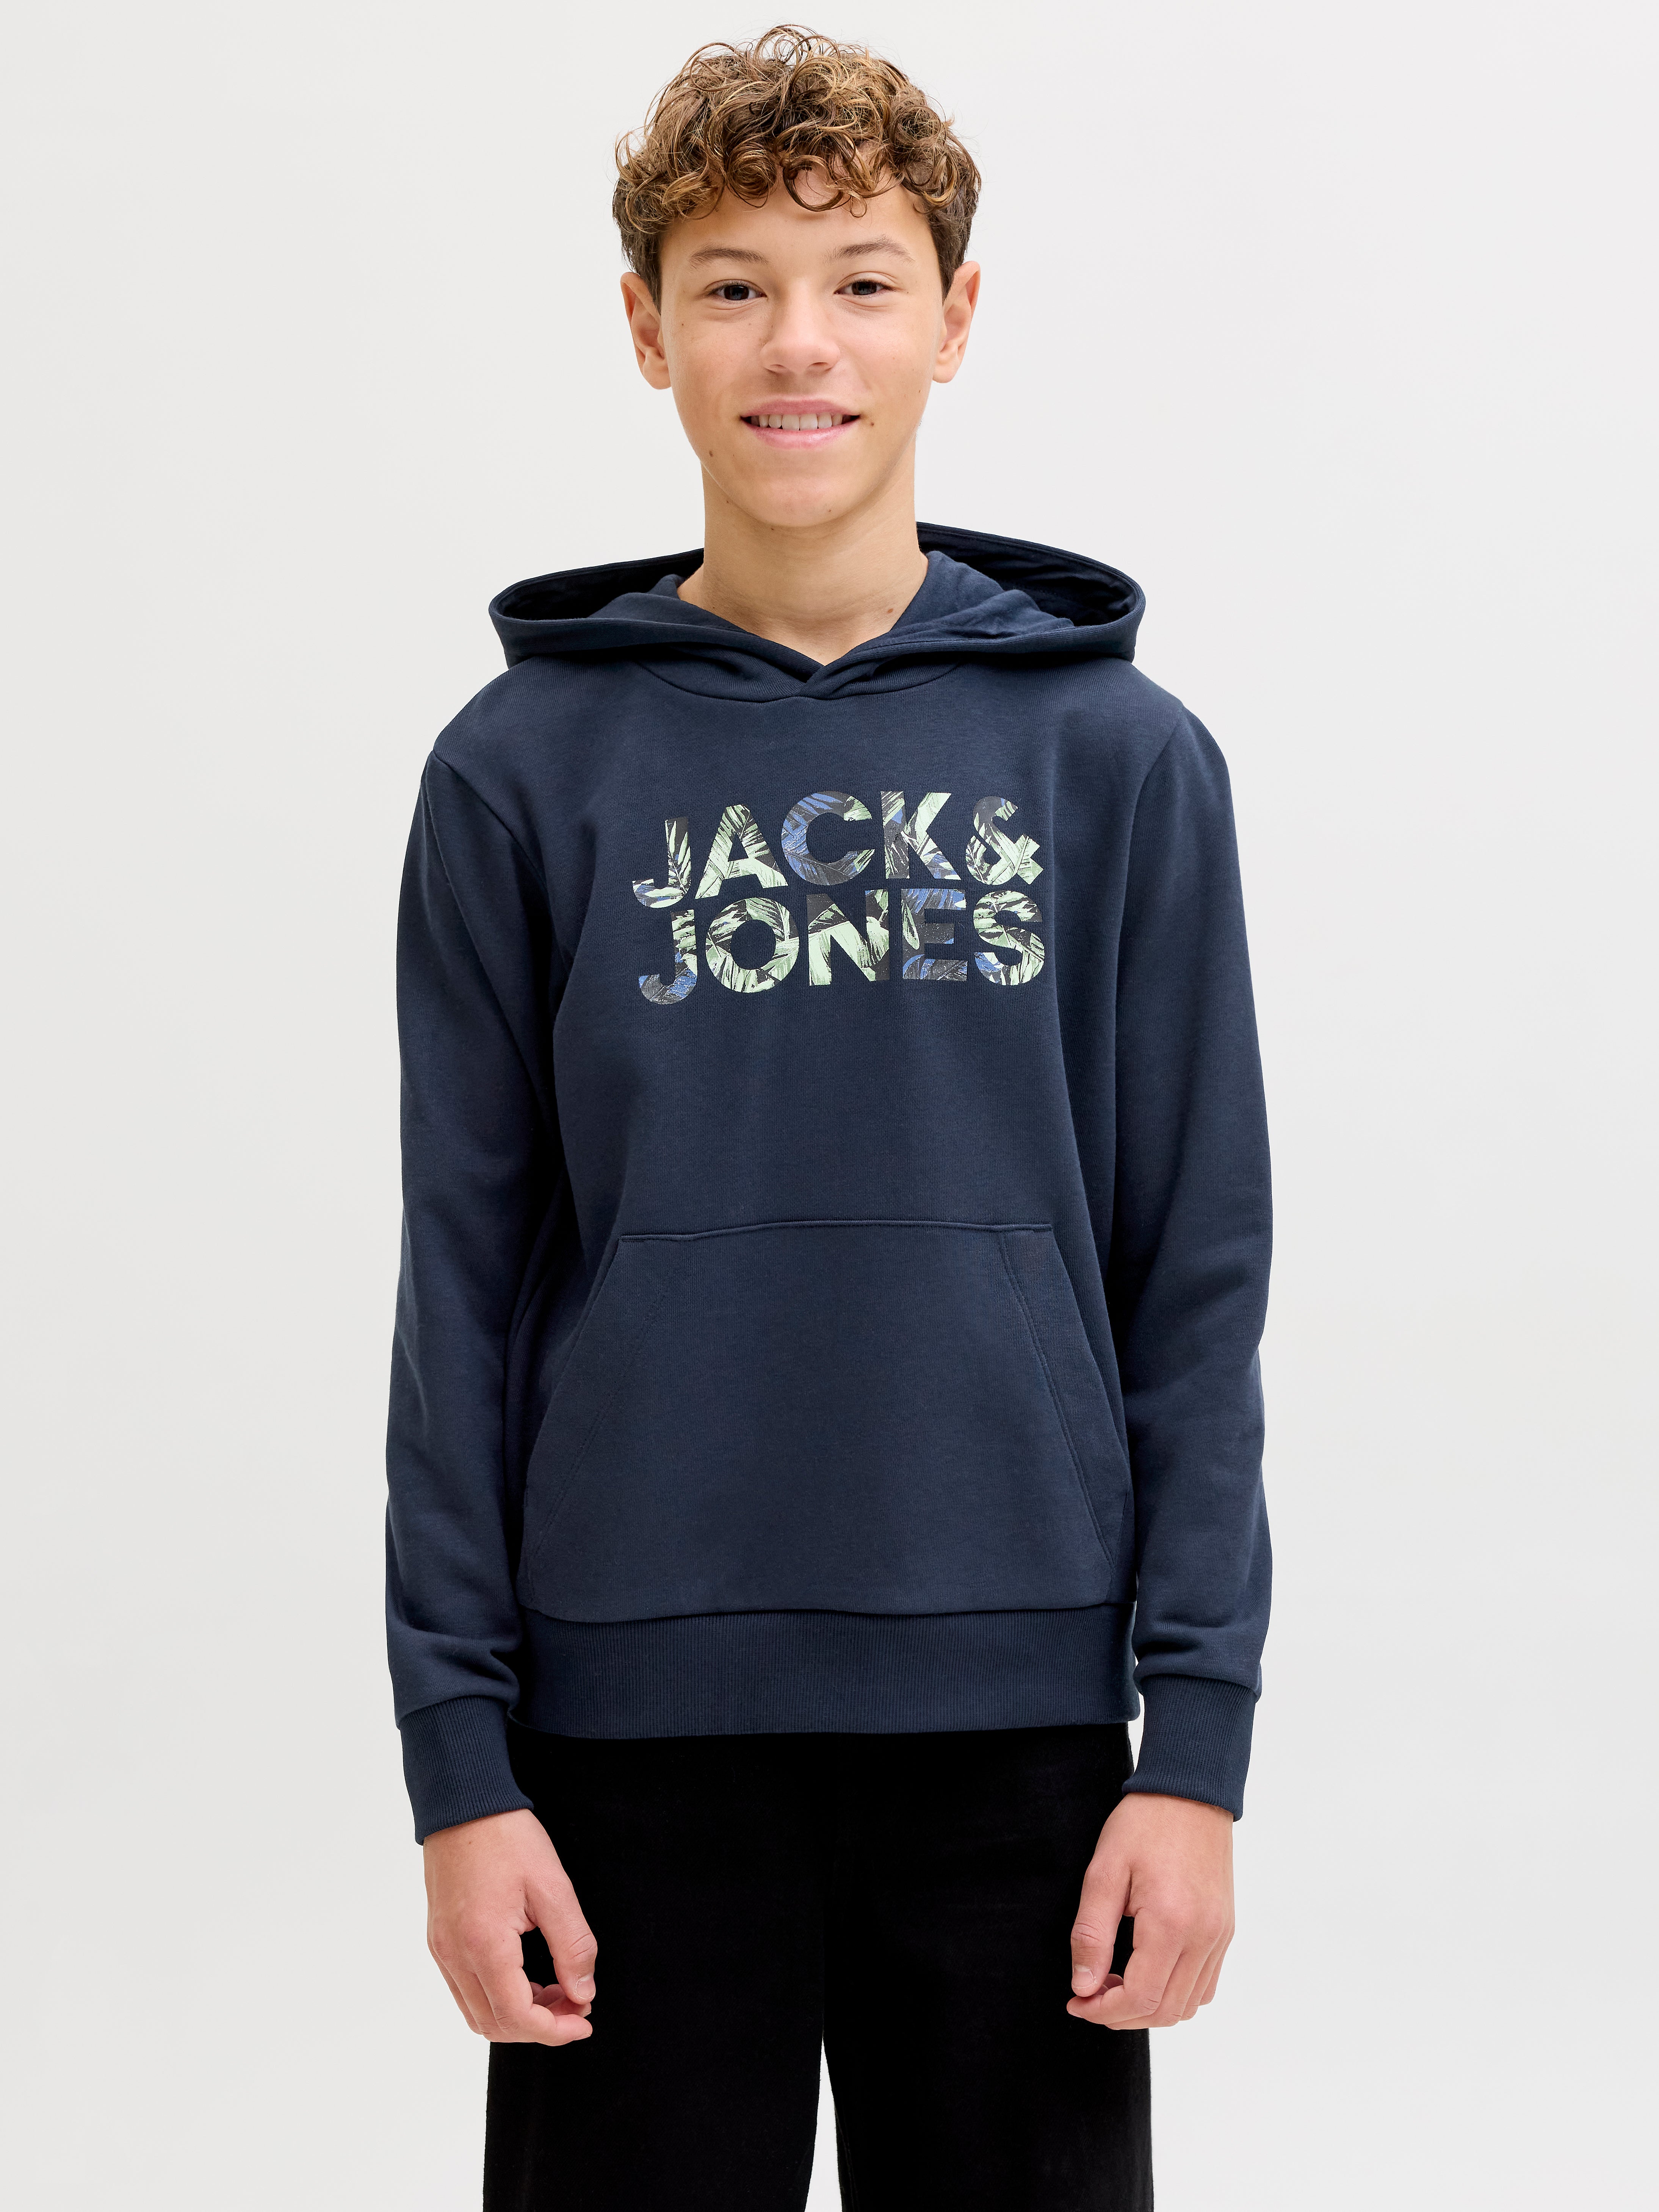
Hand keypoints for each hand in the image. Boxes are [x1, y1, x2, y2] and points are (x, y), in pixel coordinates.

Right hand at [423, 1807, 595, 2044]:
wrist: (464, 1805)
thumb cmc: (508, 1838)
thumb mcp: (553, 1887)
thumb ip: (572, 1946)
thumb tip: (583, 1993)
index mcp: (483, 1944)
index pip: (517, 2017)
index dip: (554, 2030)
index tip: (585, 2020)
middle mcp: (454, 1955)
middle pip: (495, 2025)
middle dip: (540, 2026)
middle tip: (576, 2004)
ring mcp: (442, 1950)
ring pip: (477, 2014)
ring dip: (518, 2015)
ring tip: (555, 1990)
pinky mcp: (439, 1941)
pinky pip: (465, 1991)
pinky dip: (497, 1998)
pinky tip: (526, 1977)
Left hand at [1066, 1792, 1233, 2028]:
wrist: (1190, 1791)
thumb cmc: (1143, 1825)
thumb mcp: (1103, 1872)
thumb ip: (1092, 1935)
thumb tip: (1083, 1987)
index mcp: (1171, 1924)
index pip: (1140, 1998)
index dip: (1103, 2011)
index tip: (1075, 2002)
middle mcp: (1204, 1938)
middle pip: (1166, 2011)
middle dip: (1122, 2016)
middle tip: (1089, 1996)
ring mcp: (1219, 1936)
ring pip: (1189, 2005)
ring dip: (1150, 2009)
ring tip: (1115, 1984)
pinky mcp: (1224, 1930)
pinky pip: (1205, 1984)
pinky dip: (1176, 1994)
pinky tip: (1148, 1972)